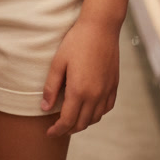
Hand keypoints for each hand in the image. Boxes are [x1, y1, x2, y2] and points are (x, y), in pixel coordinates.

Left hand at [41, 16, 120, 136]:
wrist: (101, 27)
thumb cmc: (77, 41)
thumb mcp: (58, 62)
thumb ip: (51, 87)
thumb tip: (44, 107)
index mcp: (79, 91)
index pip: (67, 121)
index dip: (57, 130)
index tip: (49, 133)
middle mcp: (95, 96)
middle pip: (81, 123)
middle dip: (68, 129)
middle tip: (58, 128)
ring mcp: (106, 91)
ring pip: (95, 118)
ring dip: (83, 123)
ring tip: (72, 119)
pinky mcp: (114, 85)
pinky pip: (106, 108)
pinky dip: (97, 114)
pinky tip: (90, 109)